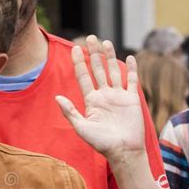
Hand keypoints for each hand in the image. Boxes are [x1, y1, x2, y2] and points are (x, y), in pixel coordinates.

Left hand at [56, 35, 143, 162]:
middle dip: (94, 54)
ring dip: (110, 57)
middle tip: (91, 37)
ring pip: (113, 71)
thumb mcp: (81, 127)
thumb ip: (70, 112)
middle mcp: (104, 96)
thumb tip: (56, 97)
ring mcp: (118, 96)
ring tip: (105, 42)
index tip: (74, 48)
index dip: (79, 63)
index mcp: (91, 101)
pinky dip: (131, 69)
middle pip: (98, 70)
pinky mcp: (132, 99)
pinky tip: (128, 58)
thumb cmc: (101, 143)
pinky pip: (131, 81)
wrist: (123, 151)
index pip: (83, 77)